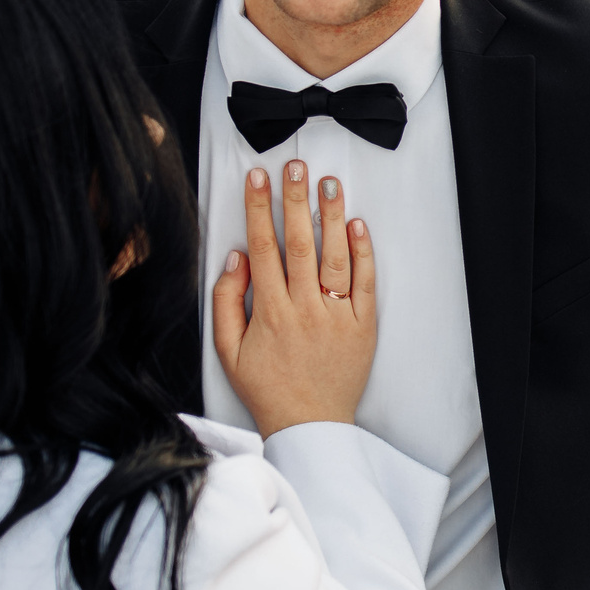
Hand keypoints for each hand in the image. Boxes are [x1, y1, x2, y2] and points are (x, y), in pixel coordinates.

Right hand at [211, 161, 376, 434]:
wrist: (309, 425)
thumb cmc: (267, 388)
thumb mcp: (228, 350)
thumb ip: (227, 300)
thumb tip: (236, 257)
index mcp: (270, 311)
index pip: (264, 247)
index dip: (259, 208)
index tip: (258, 177)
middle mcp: (304, 309)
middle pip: (300, 243)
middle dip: (295, 199)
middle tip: (296, 165)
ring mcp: (336, 316)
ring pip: (334, 256)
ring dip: (331, 216)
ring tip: (328, 183)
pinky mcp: (362, 326)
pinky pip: (363, 283)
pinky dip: (362, 252)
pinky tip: (357, 224)